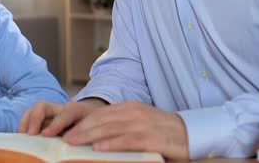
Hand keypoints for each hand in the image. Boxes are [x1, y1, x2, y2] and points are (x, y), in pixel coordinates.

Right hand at [18, 98, 106, 135]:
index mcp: (76, 111)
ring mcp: (49, 113)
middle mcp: (59, 109)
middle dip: (35, 119)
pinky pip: (29, 118)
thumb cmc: (92, 125)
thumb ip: (85, 136)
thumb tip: (75, 152)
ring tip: (22, 137)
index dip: (56, 123)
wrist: (90, 114)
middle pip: (42, 106)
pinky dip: (23, 126)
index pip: (65, 113)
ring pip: (33, 110)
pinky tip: (23, 139)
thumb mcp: (93, 130)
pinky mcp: (42, 119)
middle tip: (31, 135)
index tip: (46, 135)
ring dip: (25, 122)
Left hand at [62, 101, 188, 160]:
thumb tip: (97, 137)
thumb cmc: (163, 132)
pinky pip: (128, 141)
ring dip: (90, 136)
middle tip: (65, 139)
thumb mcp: (140, 123)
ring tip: (74, 143)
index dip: (83, 122)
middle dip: (82, 129)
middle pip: (102, 120)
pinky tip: (98, 149)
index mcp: (130, 108)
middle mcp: (135, 113)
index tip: (68, 130)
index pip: (101, 113)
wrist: (193, 134)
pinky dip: (112, 144)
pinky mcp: (152, 138)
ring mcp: (143, 124)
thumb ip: (121, 126)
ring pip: (111, 129)